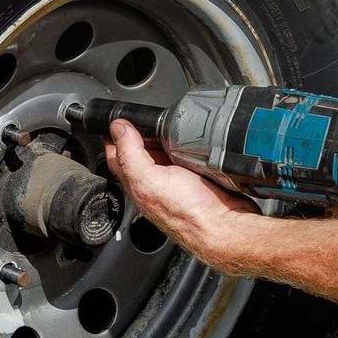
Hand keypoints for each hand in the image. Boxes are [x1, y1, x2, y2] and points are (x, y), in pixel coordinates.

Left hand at [104, 119, 260, 272]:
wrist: (224, 224)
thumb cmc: (188, 212)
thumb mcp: (150, 179)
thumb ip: (131, 154)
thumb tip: (118, 127)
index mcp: (137, 182)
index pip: (117, 155)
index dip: (114, 134)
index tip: (118, 116)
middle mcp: (155, 181)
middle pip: (141, 150)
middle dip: (140, 131)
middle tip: (144, 114)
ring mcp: (177, 178)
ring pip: (165, 151)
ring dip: (166, 136)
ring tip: (168, 121)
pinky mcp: (197, 175)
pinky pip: (187, 154)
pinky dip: (187, 144)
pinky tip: (191, 137)